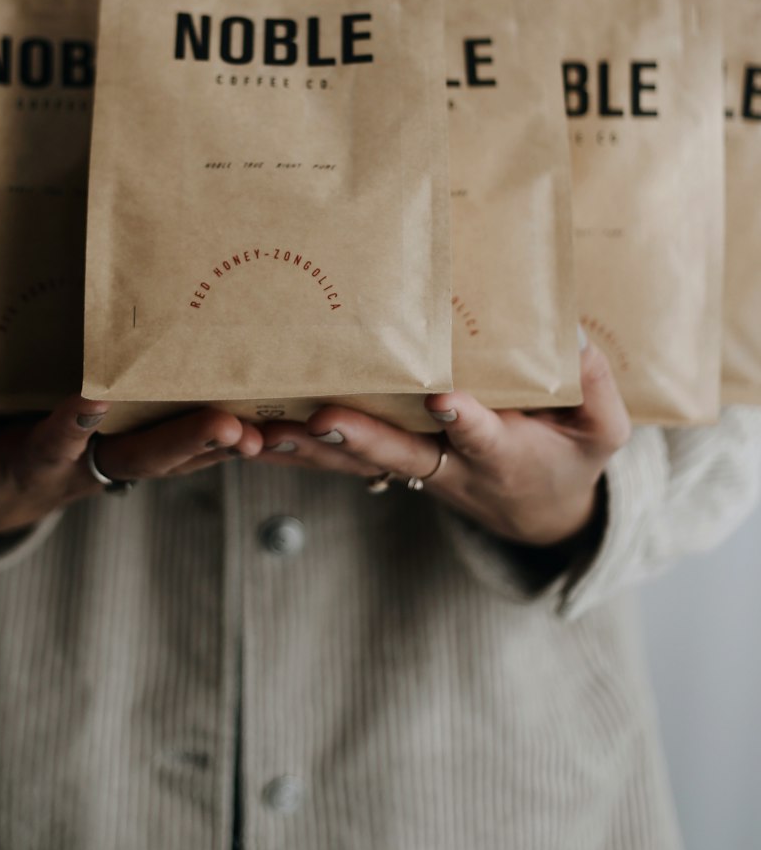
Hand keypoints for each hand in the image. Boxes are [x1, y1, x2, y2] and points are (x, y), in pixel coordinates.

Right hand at [0, 395, 263, 535]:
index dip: (73, 424)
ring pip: (177, 457)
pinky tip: (270, 424)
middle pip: (142, 458)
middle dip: (186, 443)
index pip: (58, 442)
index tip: (92, 398)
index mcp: (38, 463)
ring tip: (266, 430)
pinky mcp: (139, 455)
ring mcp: (118, 465)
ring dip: (220, 447)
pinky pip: (189, 451)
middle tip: (229, 426)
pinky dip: (226, 442)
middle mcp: (89, 468)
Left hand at [254, 340, 630, 547]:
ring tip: (259, 433)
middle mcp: (449, 464)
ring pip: (357, 462)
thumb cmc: (568, 458)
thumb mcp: (601, 432)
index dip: (465, 420)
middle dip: (362, 437)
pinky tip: (248, 437)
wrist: (536, 514)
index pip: (483, 436)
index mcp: (503, 453)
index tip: (444, 400)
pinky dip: (295, 454)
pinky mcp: (388, 463)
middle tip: (322, 418)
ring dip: (308, 451)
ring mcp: (414, 467)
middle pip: (401, 454)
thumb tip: (572, 335)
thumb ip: (595, 389)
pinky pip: (337, 462)